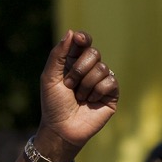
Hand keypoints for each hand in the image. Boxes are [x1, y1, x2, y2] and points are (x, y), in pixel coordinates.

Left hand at [37, 30, 118, 151]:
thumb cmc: (53, 104)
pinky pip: (110, 81)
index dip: (83, 39)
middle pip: (94, 53)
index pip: (83, 42)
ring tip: (79, 98)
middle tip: (69, 85)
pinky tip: (90, 102)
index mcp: (73, 62)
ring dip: (86, 85)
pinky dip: (97, 92)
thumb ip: (58, 54)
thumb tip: (72, 32)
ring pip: (102, 68)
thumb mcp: (49, 78)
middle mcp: (89, 69)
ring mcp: (101, 80)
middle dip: (79, 70)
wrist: (62, 129)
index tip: (79, 40)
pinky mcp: (111, 93)